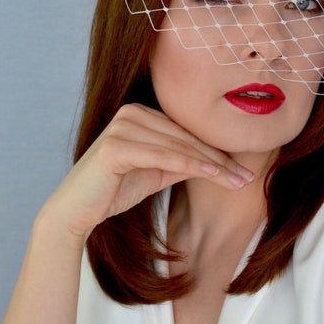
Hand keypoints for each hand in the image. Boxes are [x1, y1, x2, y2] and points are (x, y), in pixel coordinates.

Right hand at [40, 103, 252, 242]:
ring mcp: (122, 126)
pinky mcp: (115, 145)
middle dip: (220, 159)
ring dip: (211, 164)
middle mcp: (131, 112)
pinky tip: (212, 174)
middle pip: (186, 137)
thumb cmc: (115, 189)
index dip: (217, 150)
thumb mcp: (158, 171)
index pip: (187, 132)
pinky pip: (163, 156)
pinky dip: (190, 165)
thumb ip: (184, 161)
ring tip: (237, 181)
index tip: (244, 170)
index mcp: (140, 113)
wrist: (76, 211)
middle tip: (247, 177)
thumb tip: (221, 161)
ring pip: (179, 146)